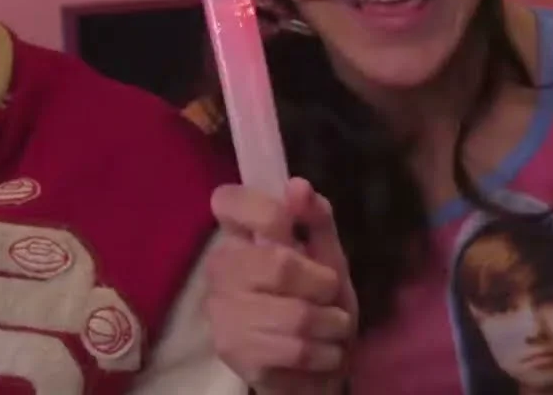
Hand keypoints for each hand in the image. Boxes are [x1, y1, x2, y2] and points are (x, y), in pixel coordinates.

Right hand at [204, 178, 356, 394]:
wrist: (310, 366)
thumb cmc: (315, 300)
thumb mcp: (326, 256)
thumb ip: (316, 220)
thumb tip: (297, 186)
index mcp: (238, 236)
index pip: (228, 201)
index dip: (263, 208)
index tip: (288, 227)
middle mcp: (220, 269)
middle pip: (280, 264)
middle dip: (323, 284)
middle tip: (329, 296)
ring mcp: (222, 312)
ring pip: (296, 314)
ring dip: (331, 325)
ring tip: (331, 329)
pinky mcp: (234, 353)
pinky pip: (297, 350)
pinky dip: (325, 355)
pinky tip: (321, 354)